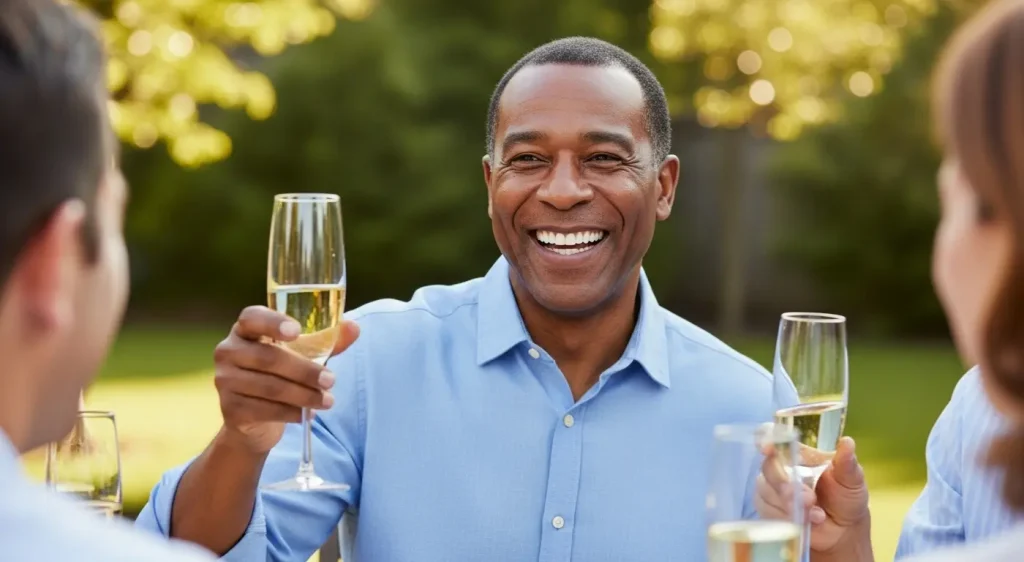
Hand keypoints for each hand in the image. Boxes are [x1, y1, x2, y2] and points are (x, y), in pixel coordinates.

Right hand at [212, 306, 359, 454]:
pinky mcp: (229, 409)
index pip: (252, 317)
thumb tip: (354, 327)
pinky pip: (264, 410)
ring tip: (328, 401)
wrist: (256, 418)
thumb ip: (327, 340)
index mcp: (245, 329)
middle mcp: (228, 350)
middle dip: (304, 370)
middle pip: (268, 358)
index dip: (273, 322)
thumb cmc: (282, 373)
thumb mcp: (305, 354)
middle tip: (331, 380)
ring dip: (303, 395)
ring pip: (269, 387)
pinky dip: (290, 413)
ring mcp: (225, 380)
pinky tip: (307, 415)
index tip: (297, 331)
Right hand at [756, 437, 870, 553]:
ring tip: (817, 515)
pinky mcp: (769, 510)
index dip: (766, 438)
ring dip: (791, 505)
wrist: (843, 531)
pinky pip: (768, 512)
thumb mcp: (852, 480)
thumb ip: (847, 463)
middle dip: (785, 483)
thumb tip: (847, 442)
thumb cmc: (847, 498)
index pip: (773, 436)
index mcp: (799, 453)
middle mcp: (782, 468)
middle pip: (768, 466)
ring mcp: (773, 489)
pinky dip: (788, 518)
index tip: (768, 448)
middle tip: (809, 499)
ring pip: (767, 491)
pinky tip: (807, 522)